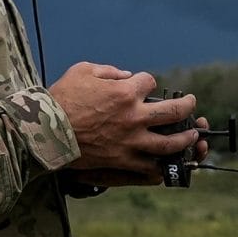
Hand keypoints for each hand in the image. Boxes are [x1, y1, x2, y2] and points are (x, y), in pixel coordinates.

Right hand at [48, 64, 208, 177]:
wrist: (45, 131)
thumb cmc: (61, 98)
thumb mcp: (83, 71)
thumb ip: (108, 71)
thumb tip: (125, 76)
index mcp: (125, 92)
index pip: (150, 82)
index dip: (147, 82)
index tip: (144, 85)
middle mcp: (134, 117)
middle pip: (173, 111)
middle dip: (186, 106)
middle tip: (190, 104)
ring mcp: (131, 141)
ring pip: (170, 142)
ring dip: (185, 138)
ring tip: (192, 136)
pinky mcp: (123, 160)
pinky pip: (150, 166)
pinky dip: (162, 165)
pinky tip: (170, 162)